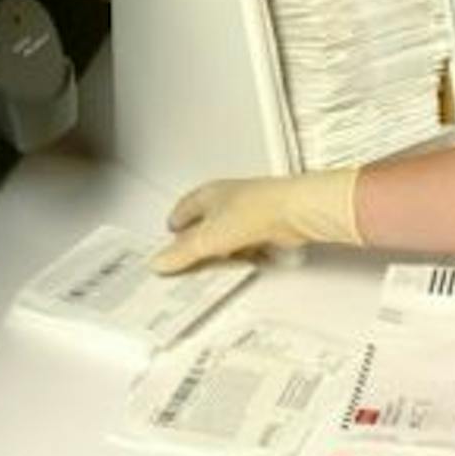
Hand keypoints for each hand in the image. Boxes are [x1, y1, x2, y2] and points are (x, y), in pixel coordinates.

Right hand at [154, 167, 362, 270]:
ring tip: (214, 259)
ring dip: (221, 245)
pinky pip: (248, 239)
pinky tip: (243, 258)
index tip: (171, 229)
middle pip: (207, 218)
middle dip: (198, 235)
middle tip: (188, 250)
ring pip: (229, 229)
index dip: (177, 219)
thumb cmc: (255, 209)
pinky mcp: (268, 224)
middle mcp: (230, 198)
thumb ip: (182, 253)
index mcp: (209, 194)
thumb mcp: (207, 238)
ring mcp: (250, 210)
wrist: (293, 212)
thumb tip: (161, 261)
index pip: (185, 206)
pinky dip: (242, 250)